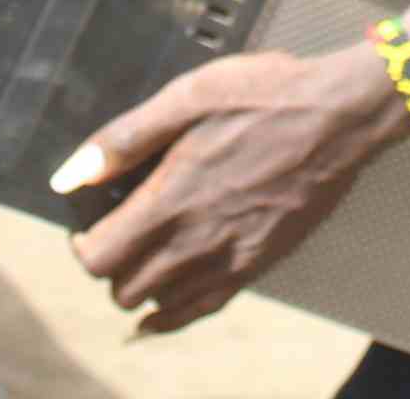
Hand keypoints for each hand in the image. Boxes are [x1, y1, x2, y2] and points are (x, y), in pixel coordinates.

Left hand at [59, 49, 399, 333]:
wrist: (339, 116)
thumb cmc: (266, 97)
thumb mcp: (187, 97)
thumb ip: (124, 140)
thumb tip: (69, 176)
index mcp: (170, 200)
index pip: (97, 258)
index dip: (82, 244)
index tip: (88, 224)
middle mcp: (196, 241)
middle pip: (124, 289)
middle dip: (111, 266)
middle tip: (119, 235)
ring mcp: (229, 259)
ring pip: (160, 305)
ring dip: (144, 285)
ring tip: (148, 253)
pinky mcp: (258, 264)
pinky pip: (202, 310)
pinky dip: (175, 313)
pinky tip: (168, 302)